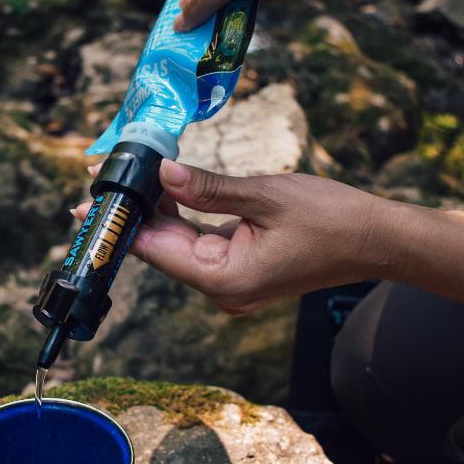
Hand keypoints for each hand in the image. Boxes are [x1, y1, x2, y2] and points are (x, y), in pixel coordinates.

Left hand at [75, 160, 391, 313]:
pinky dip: (182, 221)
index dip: (122, 226)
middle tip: (100, 181)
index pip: (158, 251)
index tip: (87, 206)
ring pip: (179, 247)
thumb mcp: (265, 195)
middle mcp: (224, 289)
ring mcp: (232, 282)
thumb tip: (163, 173)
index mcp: (227, 279)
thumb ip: (209, 188)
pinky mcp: (241, 270)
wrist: (376, 240)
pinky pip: (200, 245)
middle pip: (163, 251)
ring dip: (155, 216)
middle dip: (133, 217)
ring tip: (124, 182)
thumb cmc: (331, 219)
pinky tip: (162, 194)